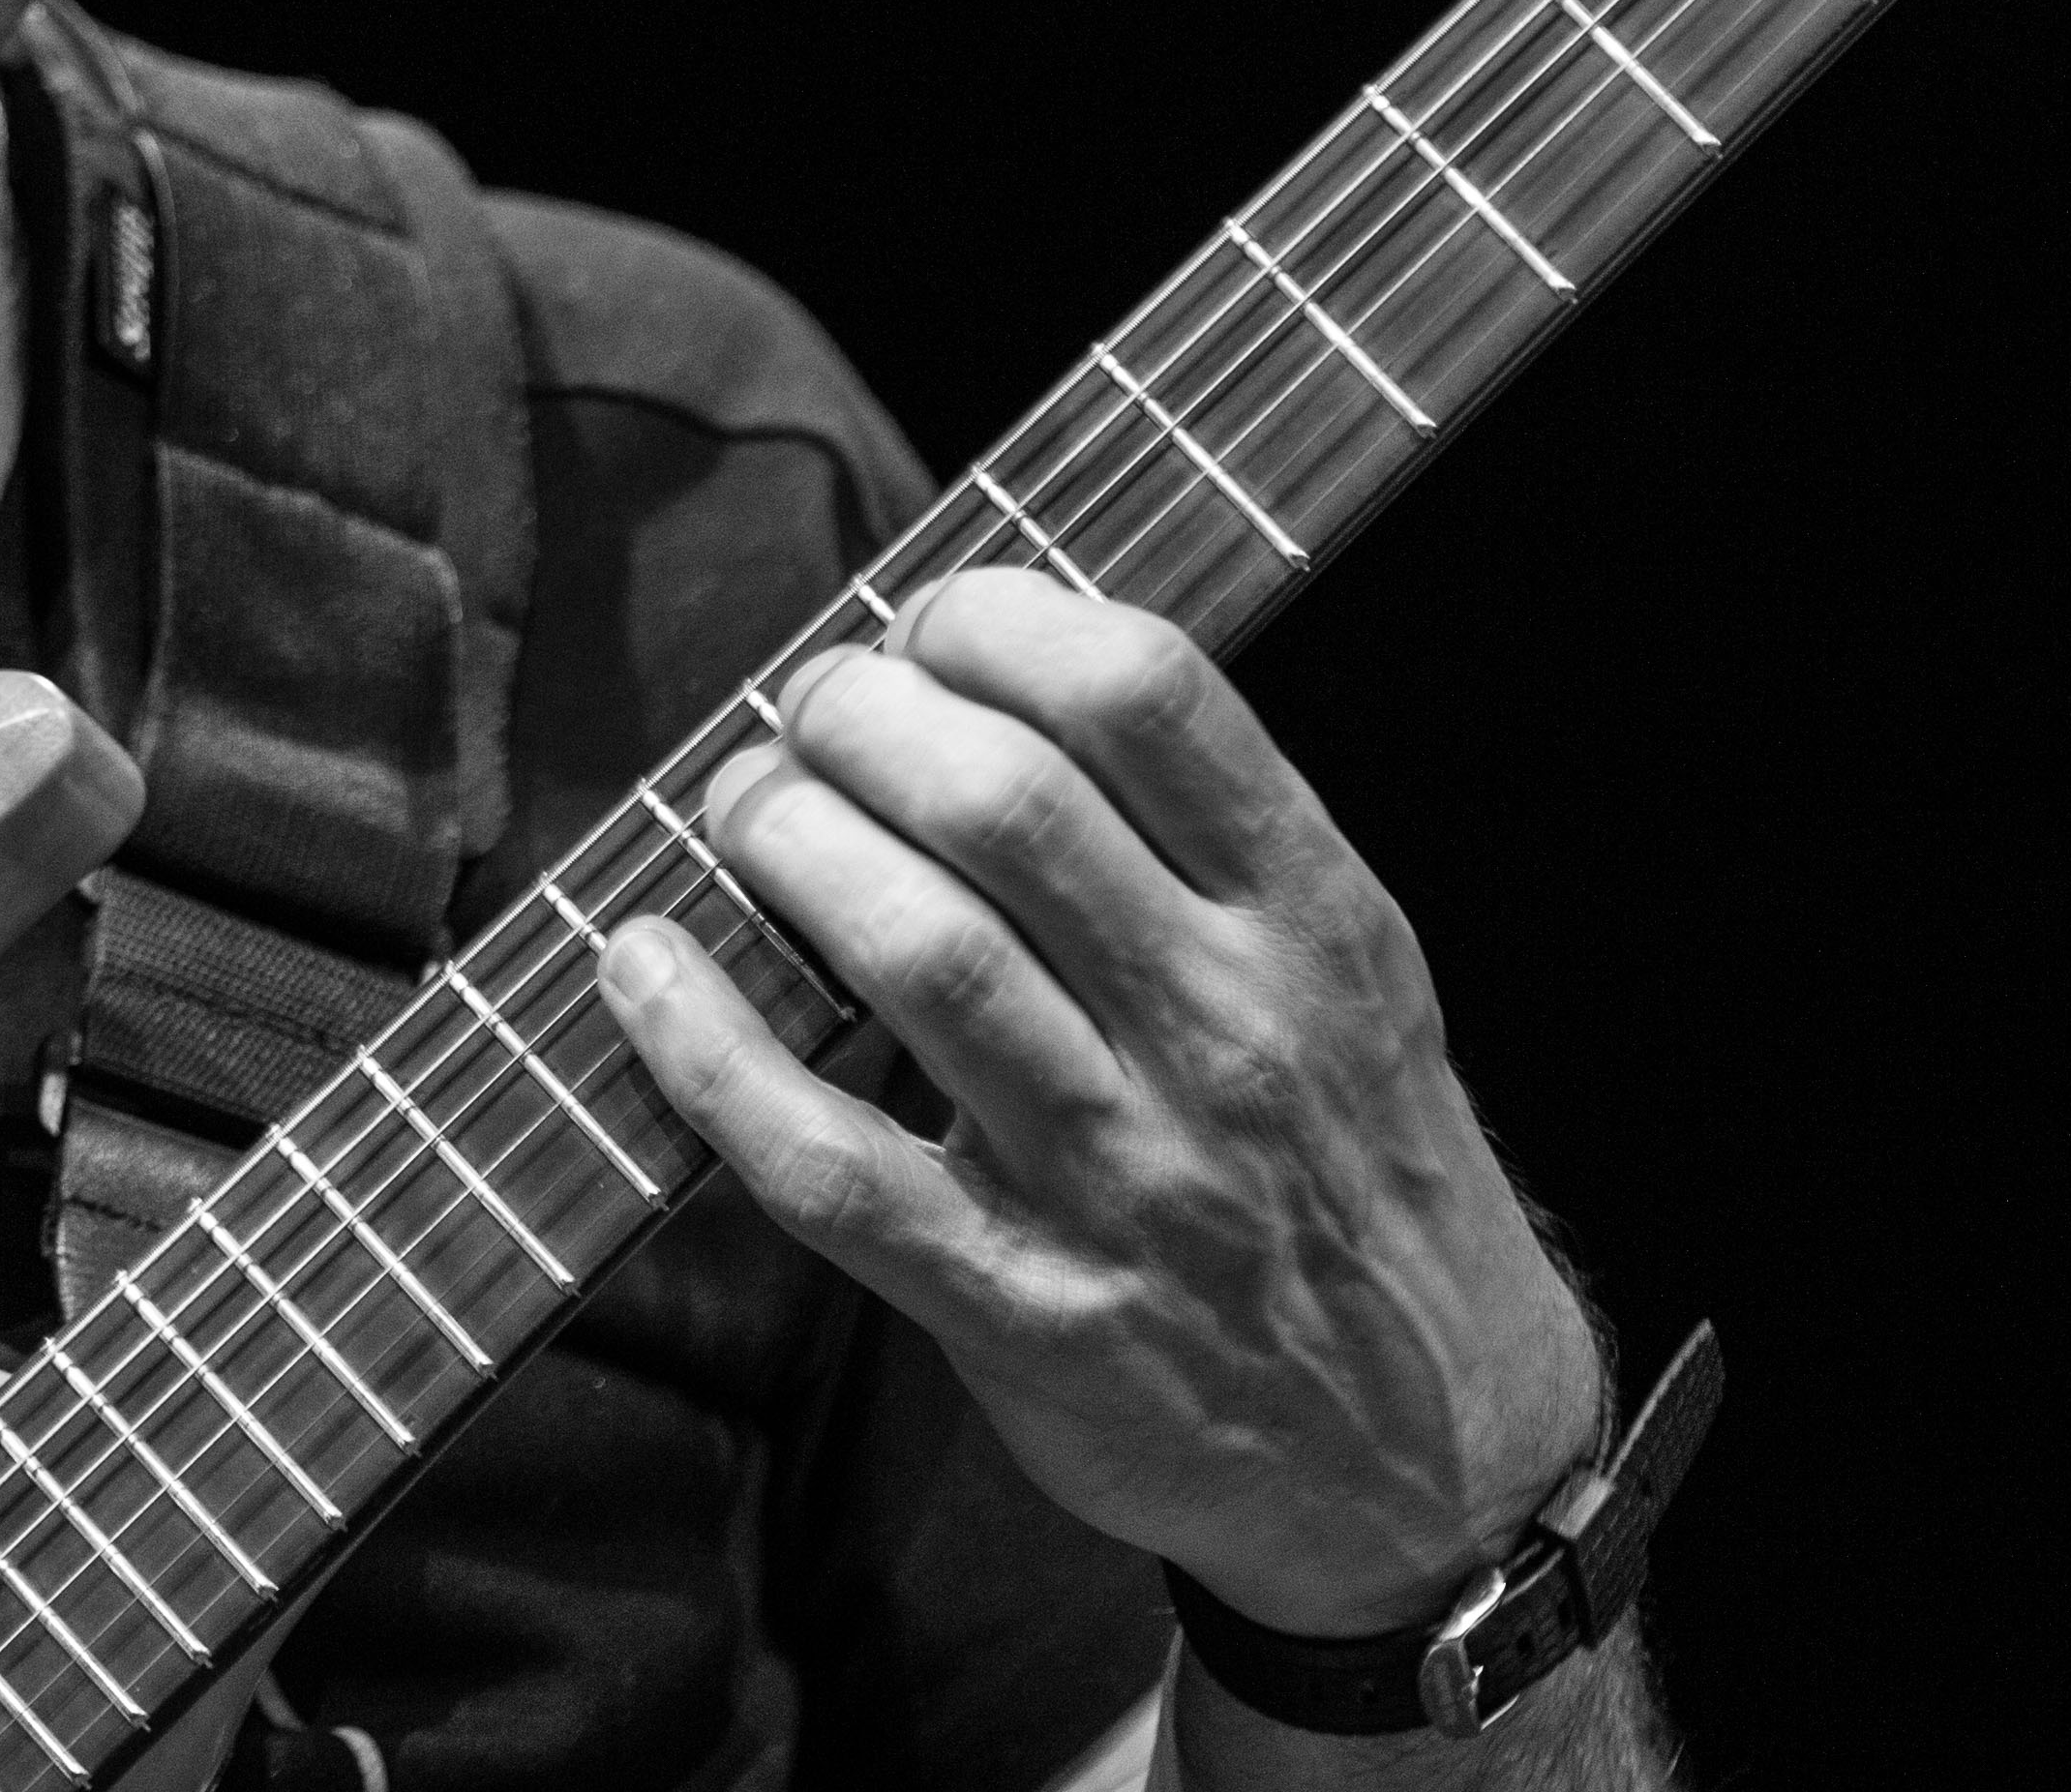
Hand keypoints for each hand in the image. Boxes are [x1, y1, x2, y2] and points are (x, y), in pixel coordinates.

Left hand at [593, 565, 1607, 1642]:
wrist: (1426, 1451)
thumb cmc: (1349, 1165)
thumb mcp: (1346, 968)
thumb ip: (1206, 830)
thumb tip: (997, 665)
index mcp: (1313, 917)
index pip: (1145, 694)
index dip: (996, 618)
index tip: (929, 621)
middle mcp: (1226, 1031)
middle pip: (1005, 804)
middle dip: (864, 718)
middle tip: (812, 713)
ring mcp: (1124, 1177)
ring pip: (921, 956)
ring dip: (791, 846)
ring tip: (747, 808)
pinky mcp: (1024, 1307)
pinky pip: (833, 1167)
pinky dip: (711, 1055)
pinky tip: (645, 967)